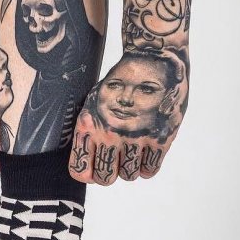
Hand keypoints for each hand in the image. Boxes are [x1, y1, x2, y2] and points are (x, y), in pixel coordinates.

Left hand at [69, 49, 188, 185]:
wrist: (150, 62)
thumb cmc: (121, 81)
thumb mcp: (93, 101)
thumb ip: (90, 129)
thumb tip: (87, 160)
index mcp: (89, 125)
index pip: (80, 168)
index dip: (86, 172)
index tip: (92, 169)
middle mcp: (110, 134)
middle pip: (105, 178)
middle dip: (108, 174)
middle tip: (114, 163)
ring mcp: (136, 138)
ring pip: (129, 175)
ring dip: (130, 168)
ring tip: (132, 152)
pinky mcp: (159, 138)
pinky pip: (150, 169)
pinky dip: (148, 165)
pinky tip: (146, 152)